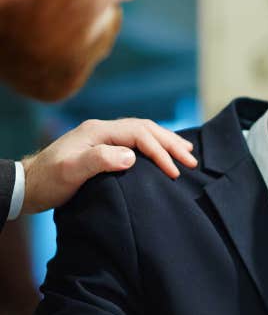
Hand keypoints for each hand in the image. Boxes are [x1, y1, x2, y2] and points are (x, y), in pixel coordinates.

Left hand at [21, 118, 196, 213]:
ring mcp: (104, 137)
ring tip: (187, 152)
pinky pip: (137, 141)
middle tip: (192, 160)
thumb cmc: (49, 181)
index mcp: (98, 131)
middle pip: (146, 128)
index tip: (174, 172)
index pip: (139, 134)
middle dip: (171, 143)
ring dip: (167, 142)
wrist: (28, 186)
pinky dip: (156, 145)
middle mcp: (103, 129)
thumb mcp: (71, 172)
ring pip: (144, 132)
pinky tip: (164, 152)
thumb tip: (132, 156)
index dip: (160, 151)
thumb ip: (100, 160)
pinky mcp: (105, 147)